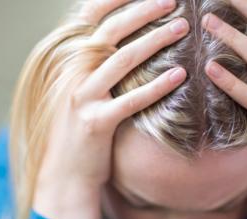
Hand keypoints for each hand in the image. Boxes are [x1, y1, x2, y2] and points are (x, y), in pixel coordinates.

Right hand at [34, 0, 189, 218]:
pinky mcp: (96, 123)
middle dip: (143, 11)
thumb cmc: (79, 129)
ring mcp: (81, 97)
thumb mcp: (80, 90)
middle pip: (110, 31)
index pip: (90, 18)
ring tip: (182, 27)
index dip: (116, 0)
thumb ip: (95, 65)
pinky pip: (131, 100)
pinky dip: (157, 86)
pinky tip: (180, 75)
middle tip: (172, 1)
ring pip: (123, 59)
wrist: (64, 173)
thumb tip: (121, 40)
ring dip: (156, 40)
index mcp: (67, 61)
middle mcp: (71, 73)